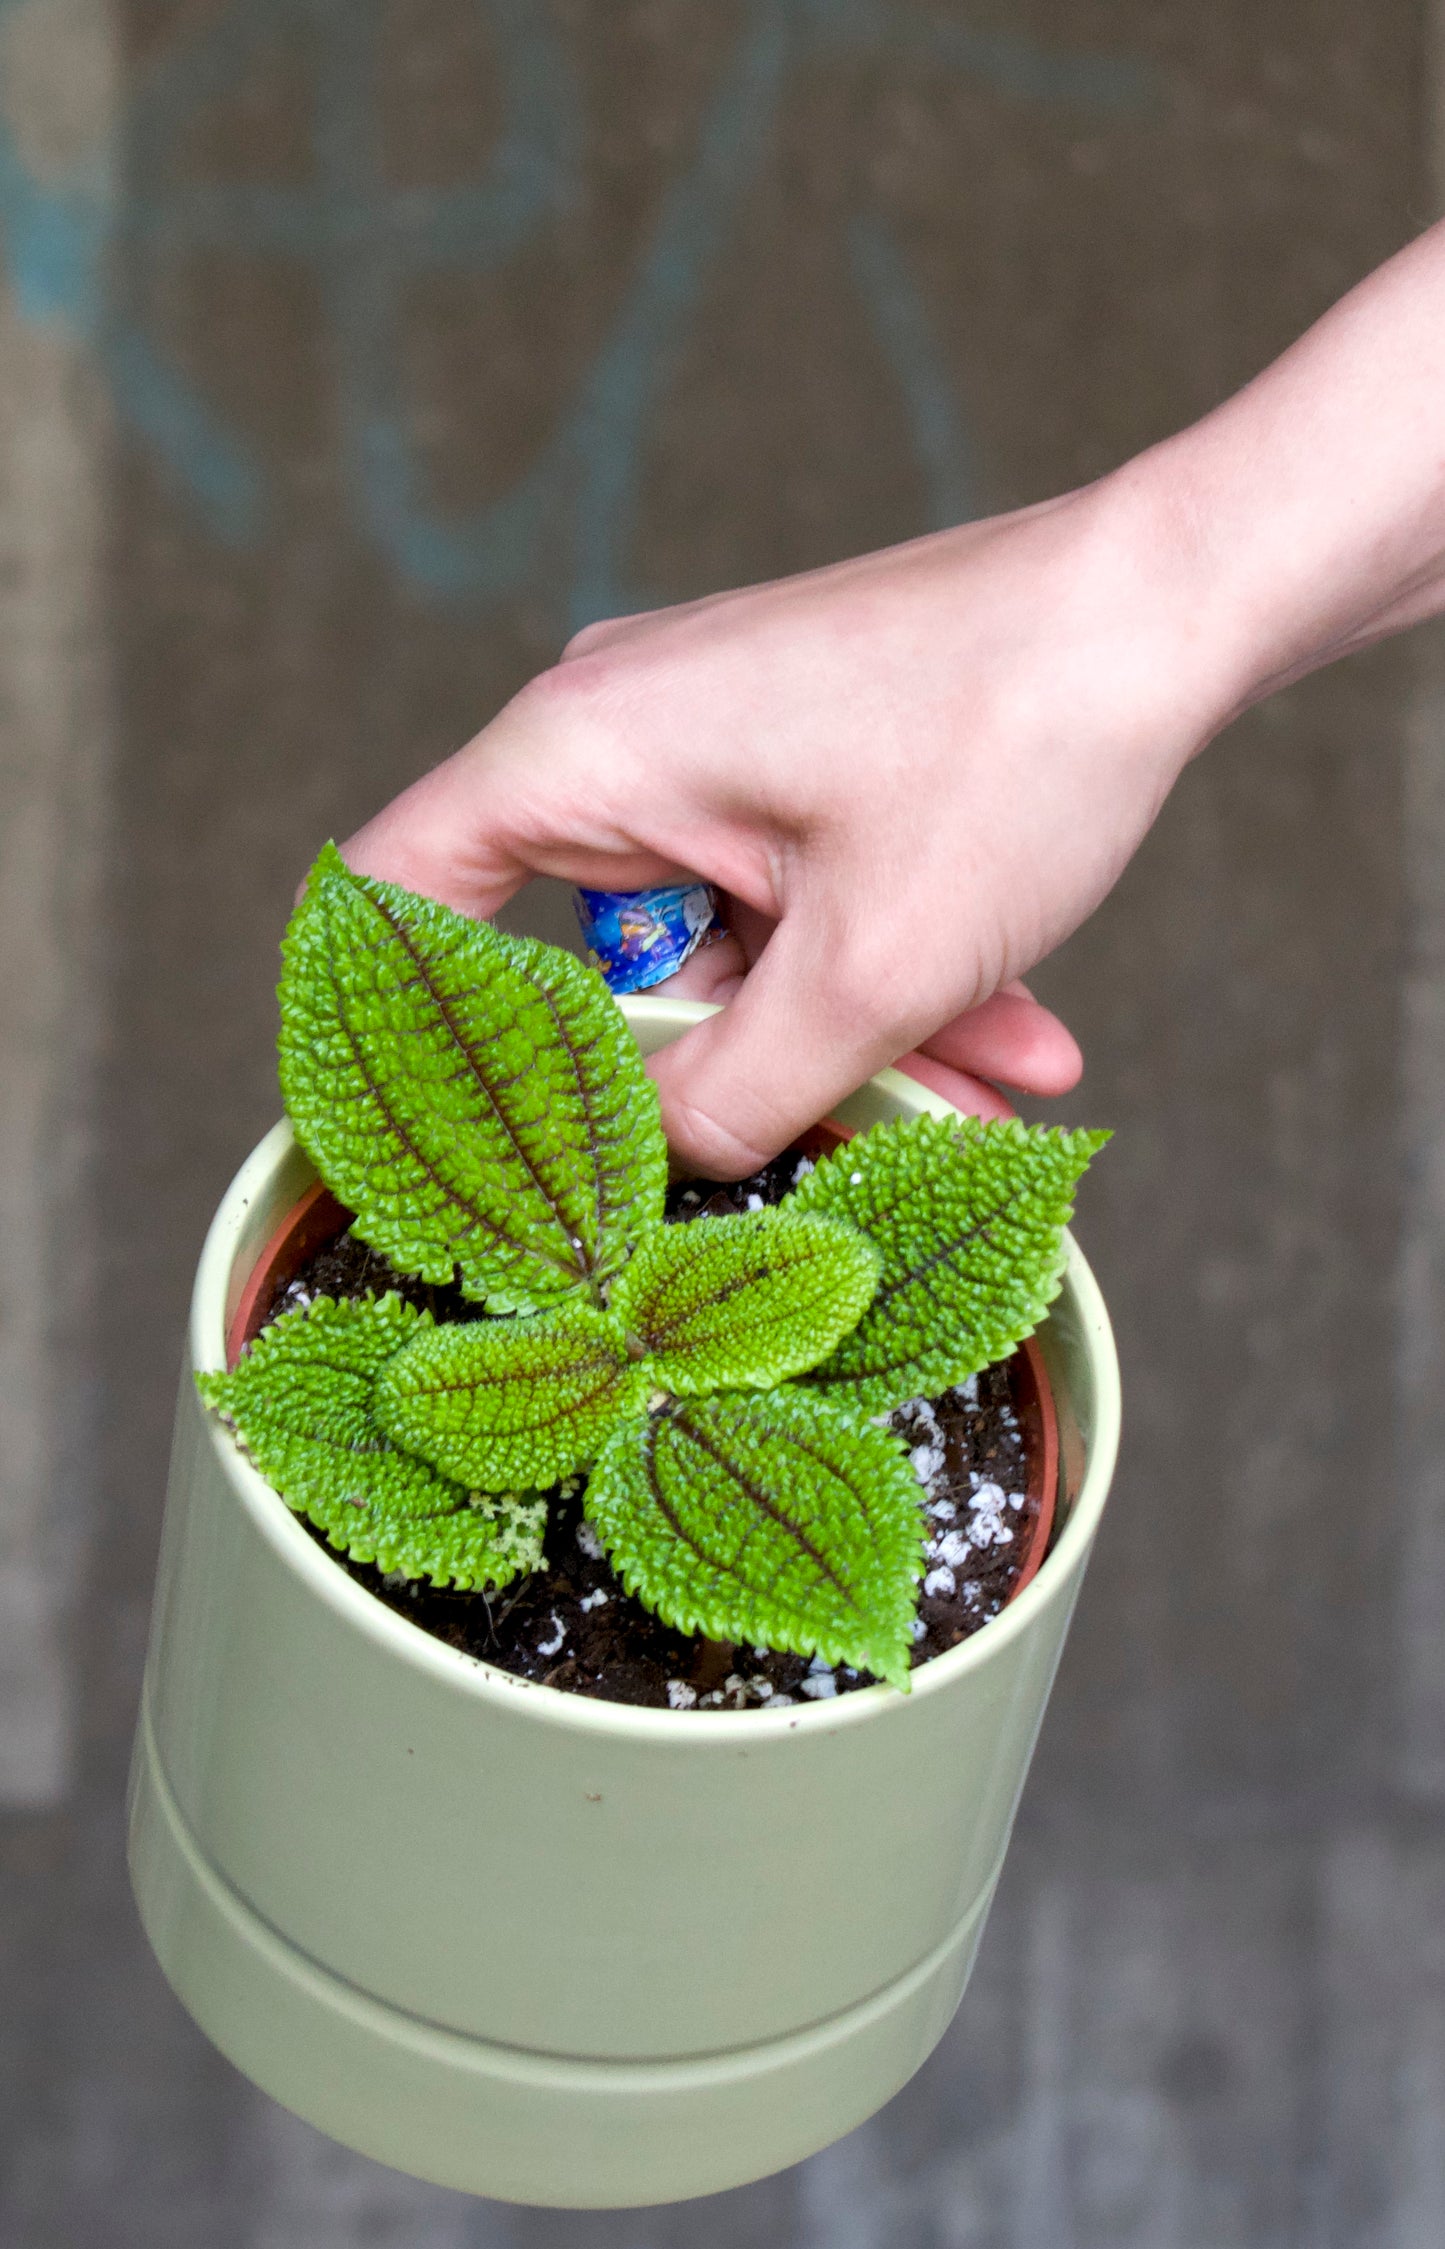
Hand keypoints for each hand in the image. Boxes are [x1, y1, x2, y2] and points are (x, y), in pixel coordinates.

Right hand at [344, 470, 1229, 1173]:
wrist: (1178, 606)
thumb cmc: (1016, 736)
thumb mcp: (869, 968)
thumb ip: (736, 1098)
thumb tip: (661, 1170)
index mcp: (583, 752)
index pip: (401, 898)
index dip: (409, 1037)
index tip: (469, 1154)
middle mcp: (624, 738)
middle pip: (591, 962)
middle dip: (718, 1072)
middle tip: (800, 1152)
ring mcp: (713, 748)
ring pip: (726, 950)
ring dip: (841, 1035)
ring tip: (968, 1090)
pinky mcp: (793, 761)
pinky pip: (797, 903)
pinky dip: (882, 973)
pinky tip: (1006, 1032)